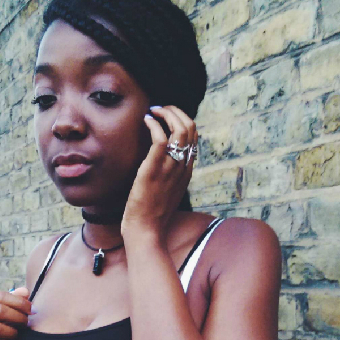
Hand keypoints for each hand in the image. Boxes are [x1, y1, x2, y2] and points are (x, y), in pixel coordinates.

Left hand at [121, 105, 197, 241]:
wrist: (146, 231)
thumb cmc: (151, 215)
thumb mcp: (166, 192)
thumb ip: (168, 176)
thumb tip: (160, 163)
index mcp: (187, 170)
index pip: (194, 137)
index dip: (182, 120)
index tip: (166, 117)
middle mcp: (183, 166)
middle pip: (191, 128)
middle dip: (176, 111)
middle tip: (159, 108)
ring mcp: (170, 168)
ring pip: (180, 130)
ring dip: (167, 114)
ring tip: (153, 110)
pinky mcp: (154, 170)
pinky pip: (161, 139)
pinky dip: (154, 125)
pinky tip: (145, 120)